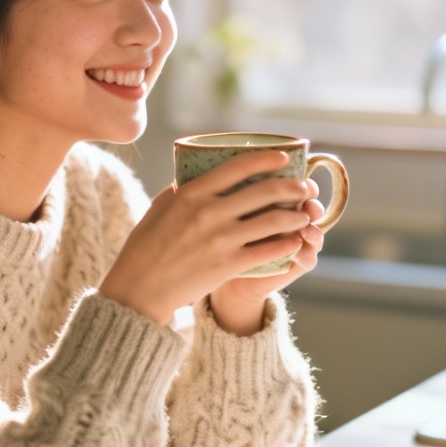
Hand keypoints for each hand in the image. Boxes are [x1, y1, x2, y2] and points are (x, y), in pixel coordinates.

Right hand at [99, 150, 312, 325]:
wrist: (140, 288)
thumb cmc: (146, 245)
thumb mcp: (160, 206)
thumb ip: (184, 189)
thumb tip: (206, 174)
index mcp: (191, 193)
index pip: (238, 166)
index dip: (267, 158)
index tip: (283, 158)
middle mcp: (209, 212)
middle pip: (265, 191)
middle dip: (293, 186)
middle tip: (304, 187)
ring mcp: (221, 239)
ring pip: (274, 220)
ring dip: (297, 215)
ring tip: (304, 214)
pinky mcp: (229, 265)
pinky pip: (270, 250)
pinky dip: (288, 243)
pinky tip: (296, 241)